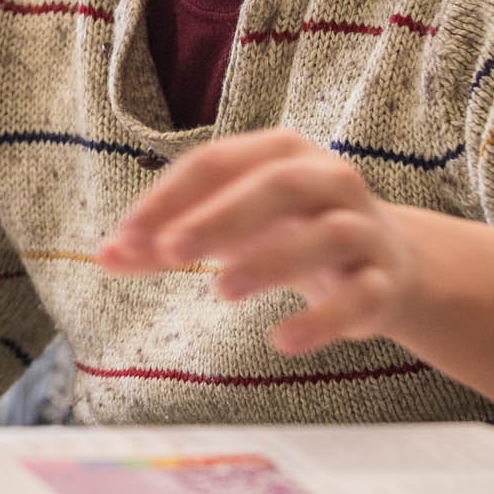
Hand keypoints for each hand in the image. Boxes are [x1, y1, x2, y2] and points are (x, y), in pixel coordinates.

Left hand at [97, 129, 415, 354]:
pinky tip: (281, 340)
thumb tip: (105, 256)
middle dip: (221, 216)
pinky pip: (361, 297)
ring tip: (220, 291)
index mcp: (281, 152)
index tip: (125, 237)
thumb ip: (166, 242)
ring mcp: (363, 230)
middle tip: (171, 252)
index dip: (168, 197)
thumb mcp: (227, 229)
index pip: (216, 162)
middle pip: (277, 185)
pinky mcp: (384, 283)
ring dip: (271, 261)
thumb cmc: (287, 232)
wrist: (388, 263)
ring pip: (325, 235)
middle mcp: (329, 180)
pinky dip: (322, 318)